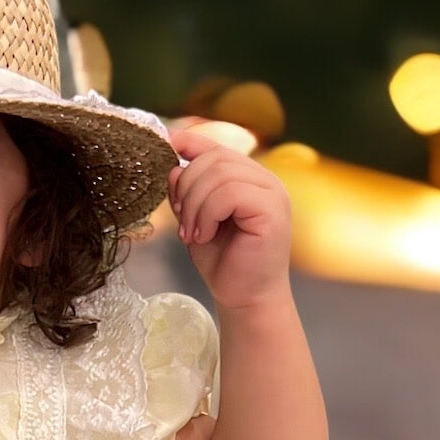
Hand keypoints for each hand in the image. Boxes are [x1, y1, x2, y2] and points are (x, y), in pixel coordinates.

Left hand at [167, 120, 291, 310]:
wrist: (243, 297)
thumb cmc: (224, 261)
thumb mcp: (196, 219)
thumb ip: (188, 192)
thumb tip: (173, 166)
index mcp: (248, 177)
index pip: (217, 147)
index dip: (189, 142)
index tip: (166, 145)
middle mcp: (264, 179)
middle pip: (215, 158)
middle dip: (187, 187)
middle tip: (182, 221)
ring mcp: (272, 192)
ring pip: (220, 174)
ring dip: (195, 205)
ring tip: (193, 233)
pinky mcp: (273, 209)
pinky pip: (230, 193)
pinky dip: (208, 214)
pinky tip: (205, 235)